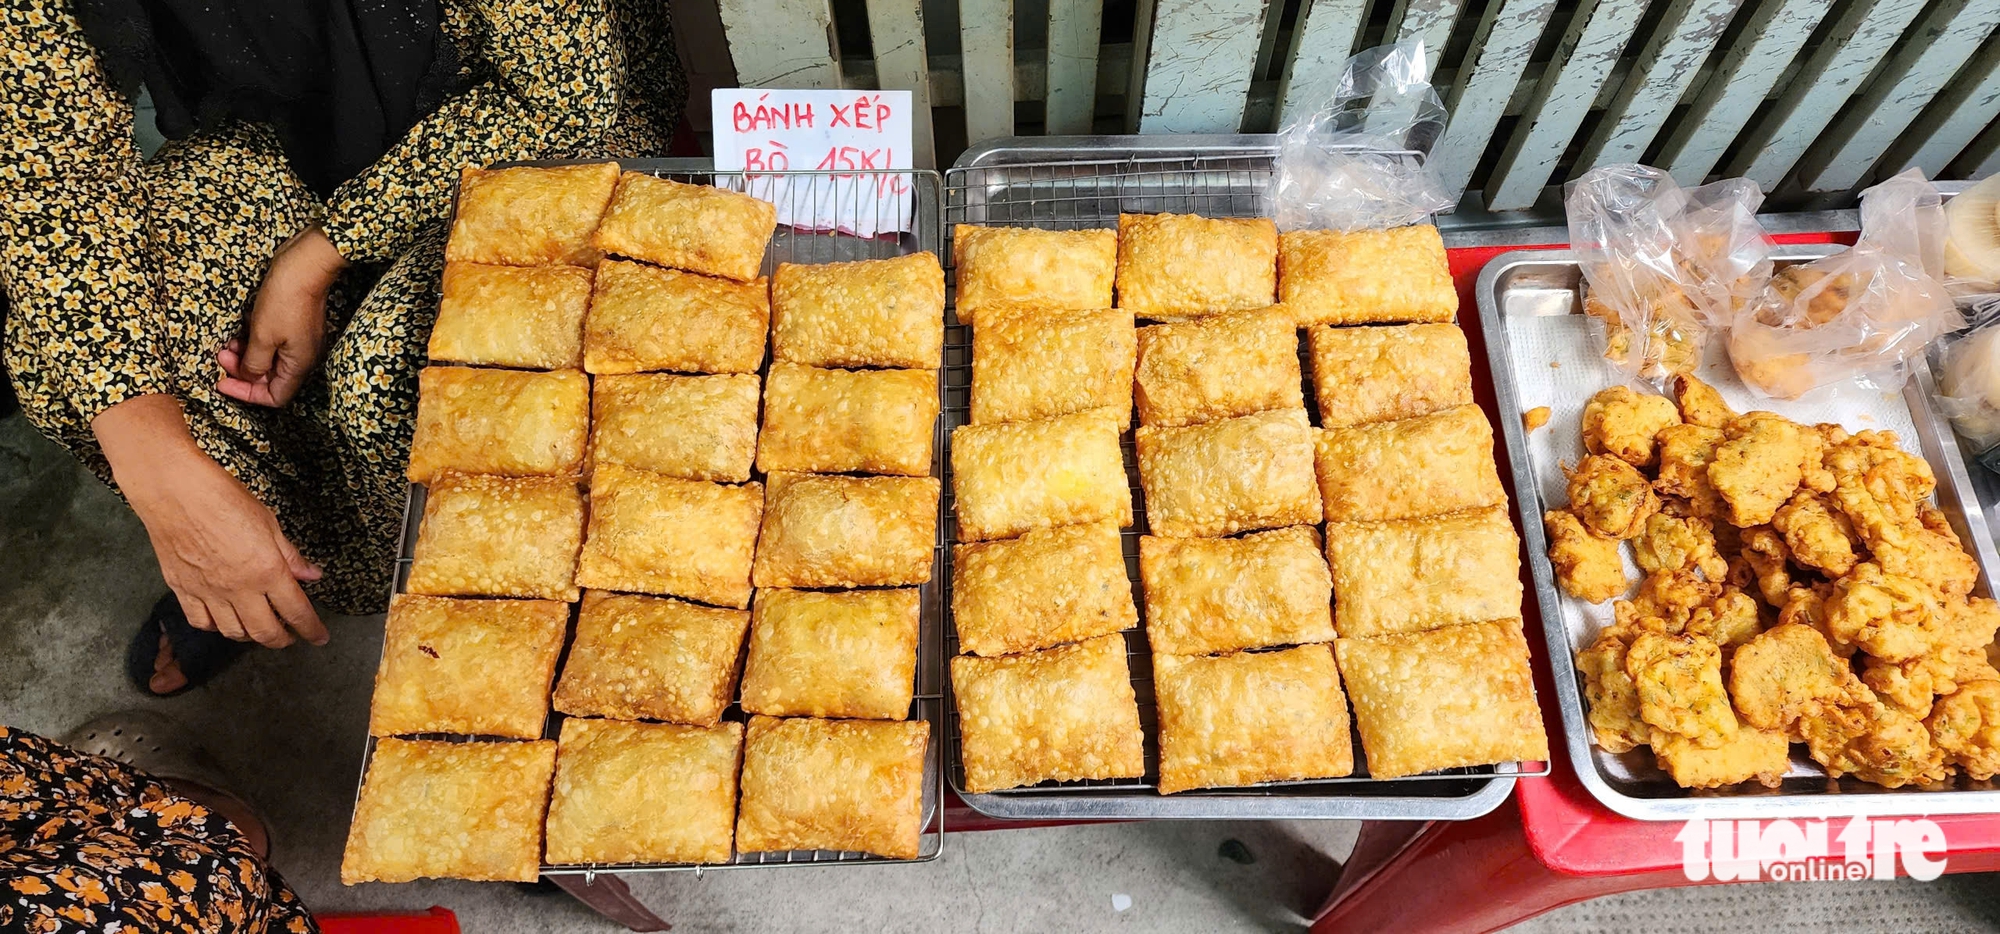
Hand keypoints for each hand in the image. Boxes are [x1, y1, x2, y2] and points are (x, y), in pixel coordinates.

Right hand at [94, 395, 329, 647]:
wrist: (173, 491)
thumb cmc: (224, 498)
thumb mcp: (268, 522)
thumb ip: (290, 555)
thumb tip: (312, 576)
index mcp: (266, 571)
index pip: (296, 612)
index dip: (311, 630)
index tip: (320, 638)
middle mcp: (239, 589)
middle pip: (265, 632)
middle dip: (282, 640)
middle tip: (291, 636)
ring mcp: (208, 593)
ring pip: (233, 633)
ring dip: (251, 636)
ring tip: (261, 628)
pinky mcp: (182, 590)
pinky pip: (201, 622)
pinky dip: (216, 627)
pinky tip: (224, 620)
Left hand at [219, 225, 347, 407]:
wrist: (304, 266)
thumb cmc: (285, 301)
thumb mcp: (262, 336)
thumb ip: (253, 364)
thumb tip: (249, 376)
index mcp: (298, 365)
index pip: (274, 397)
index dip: (246, 393)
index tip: (222, 381)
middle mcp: (302, 357)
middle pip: (270, 379)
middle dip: (242, 372)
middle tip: (221, 357)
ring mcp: (299, 341)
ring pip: (269, 361)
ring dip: (246, 356)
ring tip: (226, 344)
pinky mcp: (294, 326)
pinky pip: (273, 344)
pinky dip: (254, 343)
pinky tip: (240, 332)